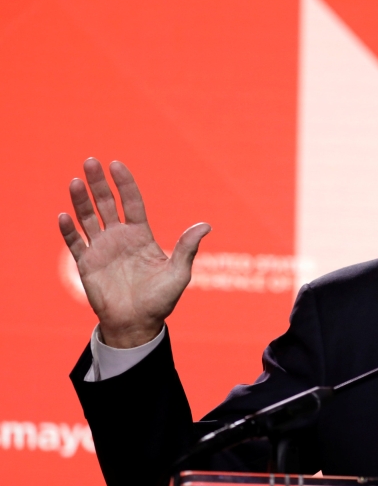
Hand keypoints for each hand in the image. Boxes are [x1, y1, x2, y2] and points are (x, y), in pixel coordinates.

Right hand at [58, 158, 210, 347]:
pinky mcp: (87, 264)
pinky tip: (64, 215)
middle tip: (91, 161)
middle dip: (99, 183)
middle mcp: (119, 238)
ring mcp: (102, 249)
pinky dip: (68, 230)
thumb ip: (187, 247)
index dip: (124, 183)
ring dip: (81, 200)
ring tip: (76, 181)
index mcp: (141, 236)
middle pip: (106, 204)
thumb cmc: (161, 299)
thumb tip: (206, 225)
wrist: (137, 324)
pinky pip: (75, 244)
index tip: (116, 164)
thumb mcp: (179, 273)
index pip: (131, 202)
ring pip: (88, 219)